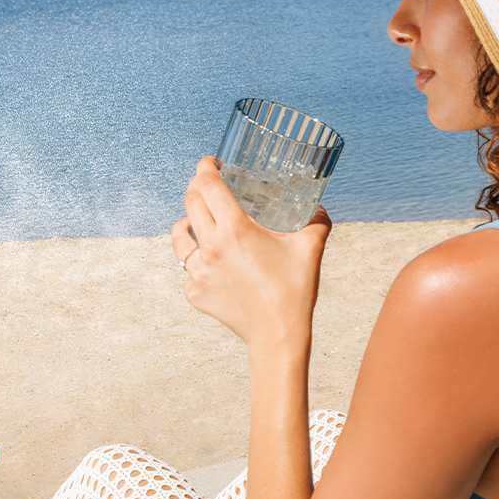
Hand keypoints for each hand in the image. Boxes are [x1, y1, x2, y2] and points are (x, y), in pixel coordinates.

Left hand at [170, 156, 330, 349]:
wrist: (277, 335)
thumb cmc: (294, 290)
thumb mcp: (310, 248)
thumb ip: (317, 221)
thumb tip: (319, 206)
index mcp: (235, 230)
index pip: (208, 186)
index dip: (205, 168)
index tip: (210, 163)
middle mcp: (210, 248)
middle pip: (190, 203)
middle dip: (196, 187)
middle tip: (208, 185)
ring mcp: (198, 272)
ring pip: (179, 236)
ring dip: (188, 222)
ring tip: (201, 222)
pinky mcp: (194, 292)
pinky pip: (188, 268)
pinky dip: (196, 260)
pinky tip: (212, 261)